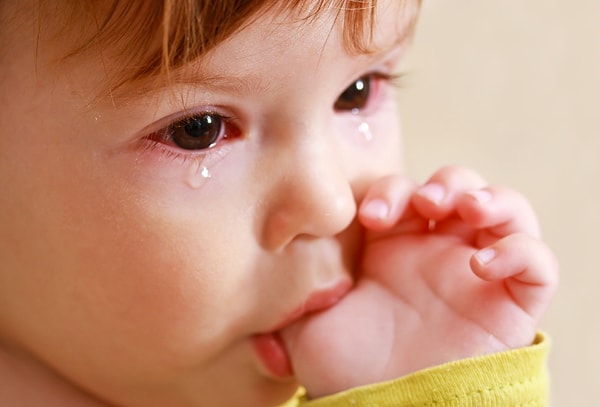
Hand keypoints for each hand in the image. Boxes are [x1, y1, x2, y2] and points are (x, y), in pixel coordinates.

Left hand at [281, 166, 557, 397]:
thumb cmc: (349, 372)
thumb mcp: (306, 328)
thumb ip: (283, 300)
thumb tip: (251, 290)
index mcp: (394, 248)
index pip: (405, 192)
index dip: (392, 191)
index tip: (371, 217)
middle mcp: (438, 253)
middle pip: (458, 187)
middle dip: (443, 183)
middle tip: (421, 204)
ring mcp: (477, 274)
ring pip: (506, 210)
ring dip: (489, 197)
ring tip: (464, 208)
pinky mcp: (512, 304)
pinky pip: (538, 264)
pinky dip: (520, 251)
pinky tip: (483, 263)